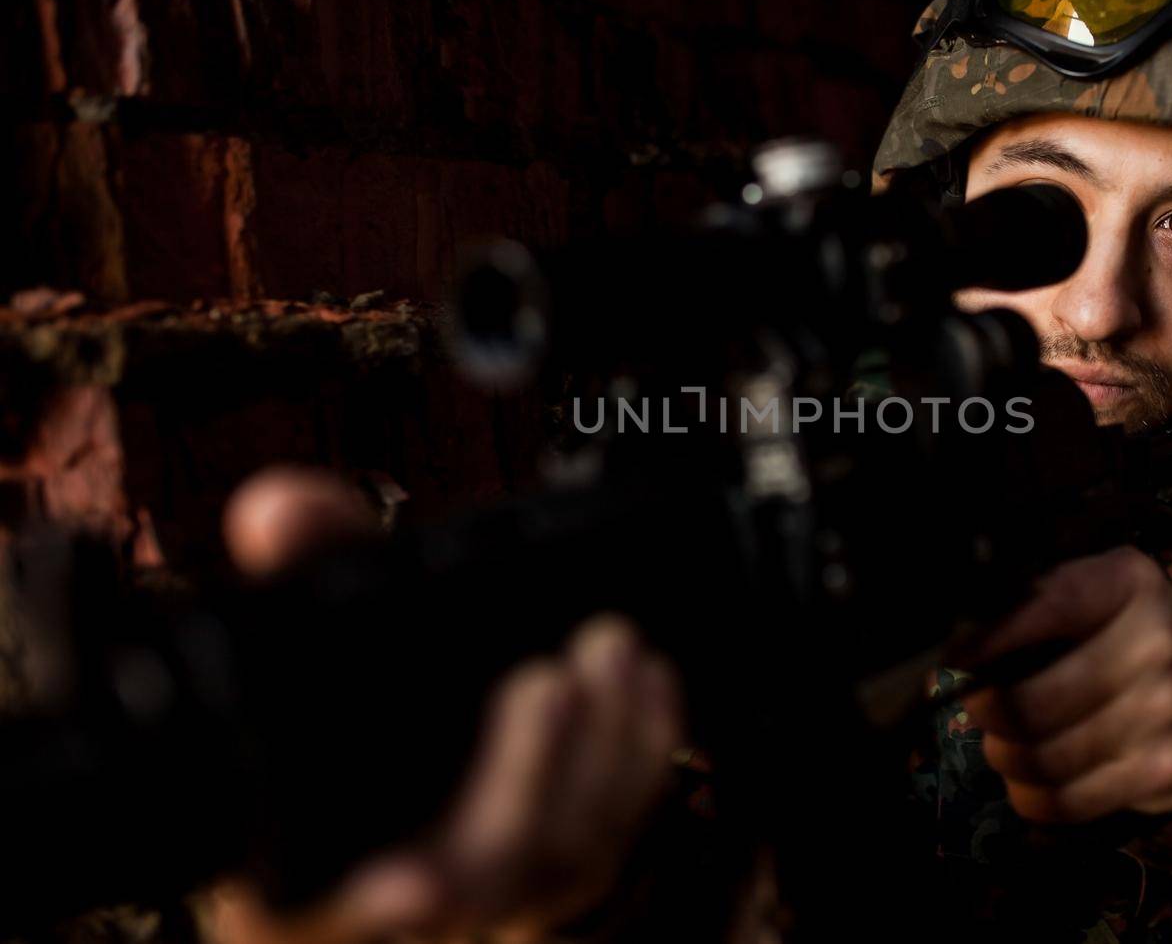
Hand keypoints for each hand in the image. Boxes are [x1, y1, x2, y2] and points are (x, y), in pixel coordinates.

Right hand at [209, 467, 684, 943]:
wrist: (414, 779)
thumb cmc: (348, 718)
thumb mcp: (310, 637)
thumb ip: (304, 564)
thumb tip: (280, 509)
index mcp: (309, 871)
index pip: (338, 905)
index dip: (378, 903)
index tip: (410, 886)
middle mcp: (408, 892)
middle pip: (479, 876)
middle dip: (523, 778)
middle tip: (548, 683)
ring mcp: (495, 886)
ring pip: (564, 858)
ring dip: (604, 755)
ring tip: (614, 653)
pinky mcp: (563, 867)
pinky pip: (620, 834)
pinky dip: (642, 757)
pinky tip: (650, 684)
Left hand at [959, 545, 1171, 823]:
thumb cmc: (1120, 635)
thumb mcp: (1088, 595)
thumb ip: (1029, 605)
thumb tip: (959, 645)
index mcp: (1130, 584)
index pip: (1048, 608)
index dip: (990, 640)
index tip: (958, 660)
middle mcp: (1157, 644)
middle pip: (1031, 703)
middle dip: (987, 713)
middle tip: (982, 710)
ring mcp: (1169, 712)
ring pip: (1043, 759)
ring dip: (1006, 758)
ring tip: (1007, 746)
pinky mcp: (1170, 772)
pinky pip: (1068, 801)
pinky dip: (1033, 798)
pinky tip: (1033, 782)